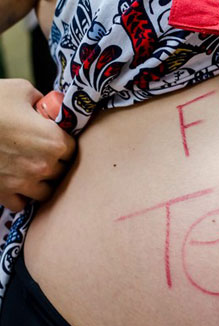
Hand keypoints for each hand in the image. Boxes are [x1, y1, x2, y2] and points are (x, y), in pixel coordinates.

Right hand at [0, 79, 74, 211]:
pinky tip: (15, 184)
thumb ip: (40, 101)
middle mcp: (44, 165)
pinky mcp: (3, 193)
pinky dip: (20, 197)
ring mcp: (24, 182)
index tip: (55, 140)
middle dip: (55, 164)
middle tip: (41, 154)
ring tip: (30, 171)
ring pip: (45, 192)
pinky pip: (20, 204)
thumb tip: (46, 106)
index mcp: (54, 141)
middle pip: (62, 172)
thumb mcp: (20, 90)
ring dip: (40, 183)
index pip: (73, 150)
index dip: (64, 144)